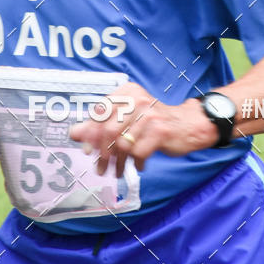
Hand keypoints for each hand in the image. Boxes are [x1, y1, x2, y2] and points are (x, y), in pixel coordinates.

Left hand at [68, 82, 218, 176]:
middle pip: (108, 130)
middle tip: (101, 168)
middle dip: (102, 154)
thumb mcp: (128, 118)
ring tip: (119, 170)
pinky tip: (138, 165)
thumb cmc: (154, 122)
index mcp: (126, 92)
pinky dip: (136, 163)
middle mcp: (137, 99)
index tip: (87, 150)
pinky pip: (138, 152)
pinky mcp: (161, 130)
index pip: (99, 113)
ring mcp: (150, 114)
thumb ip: (101, 124)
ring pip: (123, 144)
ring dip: (118, 162)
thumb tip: (74, 133)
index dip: (90, 134)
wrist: (188, 124)